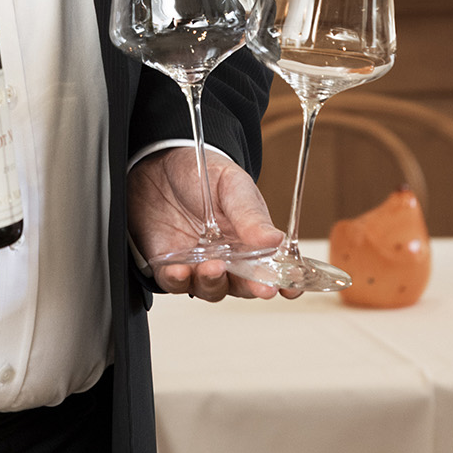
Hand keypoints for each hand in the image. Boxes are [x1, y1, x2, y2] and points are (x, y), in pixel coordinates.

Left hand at [128, 146, 295, 301]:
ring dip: (213, 283)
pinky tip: (179, 270)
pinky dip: (178, 280)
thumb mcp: (232, 185)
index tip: (291, 290)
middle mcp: (228, 259)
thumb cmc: (203, 175)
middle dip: (252, 288)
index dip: (285, 284)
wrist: (161, 163)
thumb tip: (276, 240)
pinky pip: (174, 282)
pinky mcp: (169, 265)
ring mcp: (199, 264)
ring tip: (212, 267)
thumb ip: (250, 214)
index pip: (273, 270)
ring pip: (211, 288)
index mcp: (252, 241)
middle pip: (244, 286)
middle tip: (259, 287)